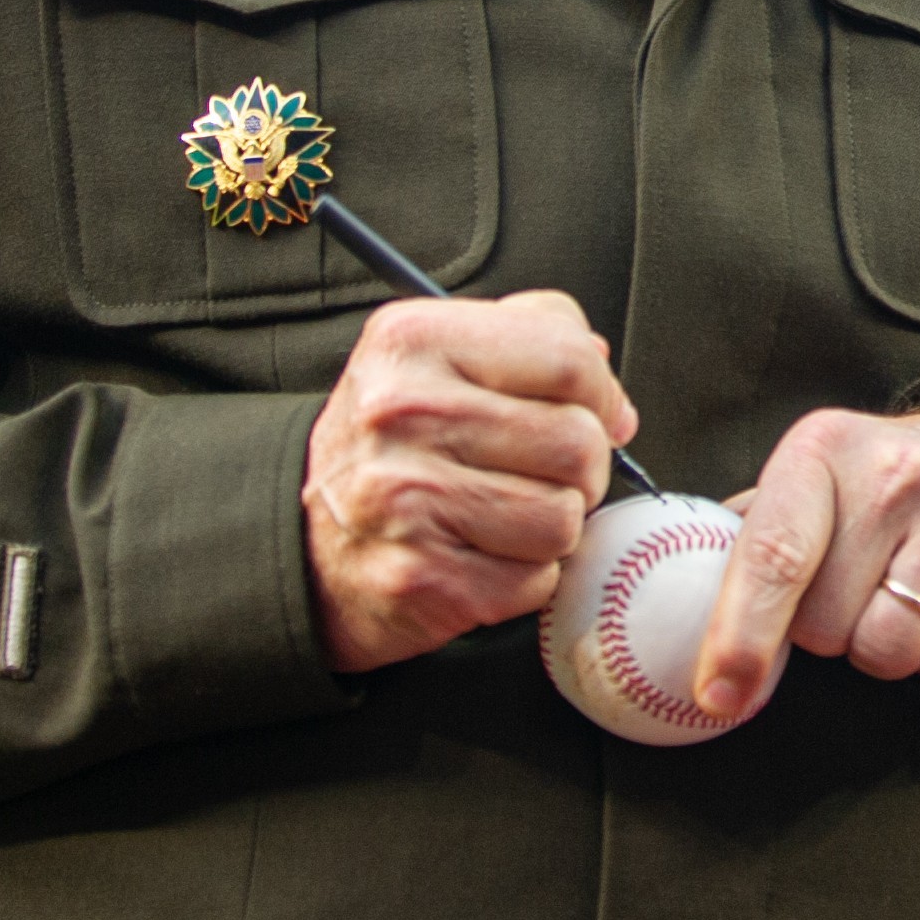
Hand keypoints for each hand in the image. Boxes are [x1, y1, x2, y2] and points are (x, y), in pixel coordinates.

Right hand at [302, 291, 633, 673]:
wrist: (305, 540)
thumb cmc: (395, 445)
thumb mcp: (440, 357)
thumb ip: (535, 339)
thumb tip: (614, 403)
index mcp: (412, 342)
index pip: (570, 358)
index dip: (602, 394)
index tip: (594, 413)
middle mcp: (401, 414)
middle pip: (577, 443)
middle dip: (581, 468)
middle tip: (540, 473)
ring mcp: (406, 500)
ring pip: (564, 518)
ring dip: (553, 526)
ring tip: (504, 514)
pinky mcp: (420, 577)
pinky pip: (535, 580)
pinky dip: (525, 576)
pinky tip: (481, 554)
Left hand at [690, 407, 919, 722]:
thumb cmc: (882, 490)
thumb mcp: (812, 477)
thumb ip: (747, 534)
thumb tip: (670, 603)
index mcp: (823, 448)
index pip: (772, 557)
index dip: (740, 636)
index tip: (717, 696)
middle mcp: (899, 473)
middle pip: (827, 626)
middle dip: (828, 632)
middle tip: (854, 591)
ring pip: (889, 652)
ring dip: (884, 649)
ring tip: (902, 597)